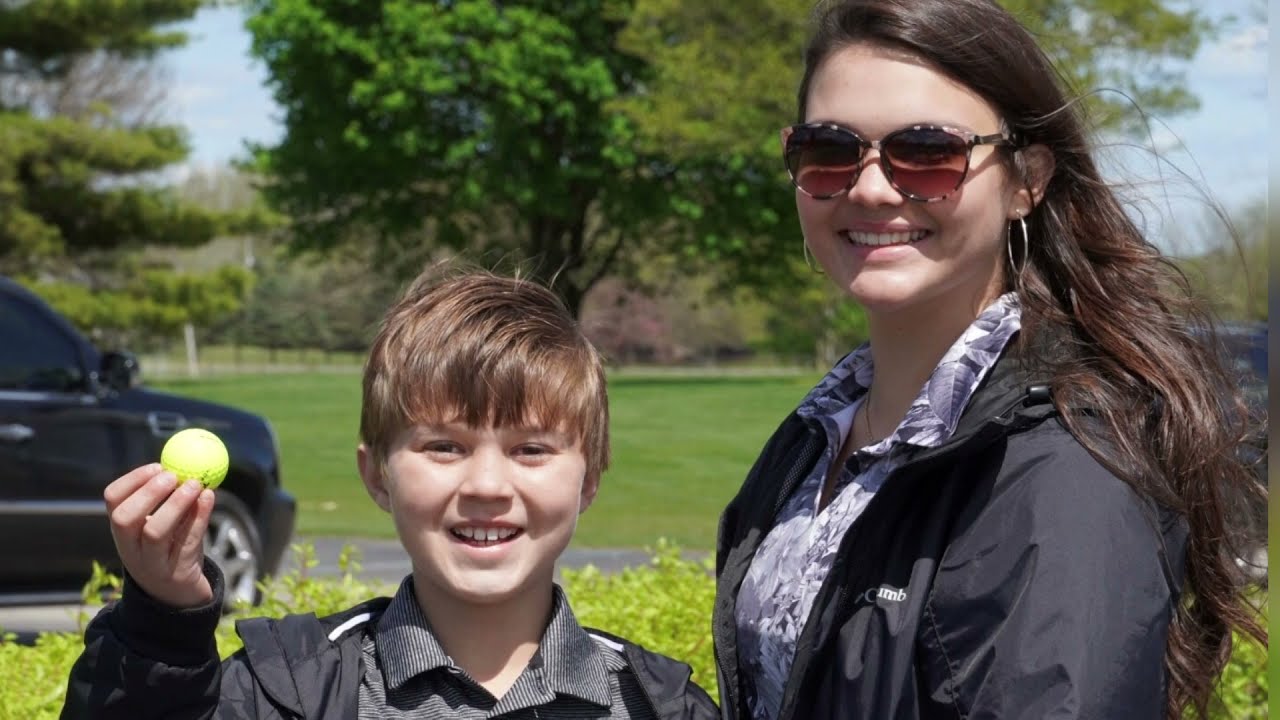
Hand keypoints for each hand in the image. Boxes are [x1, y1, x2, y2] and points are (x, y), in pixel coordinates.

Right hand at [104, 463, 215, 608]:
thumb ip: (168, 500)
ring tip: (194, 484)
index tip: (157, 466)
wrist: (180, 595)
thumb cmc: (172, 549)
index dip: (132, 481)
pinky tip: (209, 497)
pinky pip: (187, 543)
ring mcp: (152, 564)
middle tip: (172, 476)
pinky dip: (198, 518)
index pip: (113, 501)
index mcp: (123, 532)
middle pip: (125, 519)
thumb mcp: (163, 525)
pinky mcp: (177, 574)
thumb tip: (185, 463)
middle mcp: (131, 549)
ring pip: (155, 533)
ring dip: (175, 505)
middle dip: (148, 493)